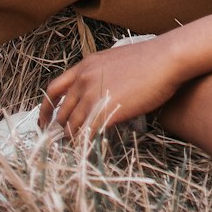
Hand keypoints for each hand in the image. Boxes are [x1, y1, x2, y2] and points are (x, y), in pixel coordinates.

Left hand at [39, 14, 211, 140]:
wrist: (166, 59)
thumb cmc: (150, 59)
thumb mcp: (117, 60)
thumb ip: (103, 74)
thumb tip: (101, 88)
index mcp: (85, 66)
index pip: (54, 89)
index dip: (46, 108)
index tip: (45, 121)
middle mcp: (84, 80)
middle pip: (61, 111)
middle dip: (59, 129)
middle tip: (60, 142)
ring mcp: (93, 95)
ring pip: (72, 126)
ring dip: (72, 140)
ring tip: (74, 150)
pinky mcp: (105, 111)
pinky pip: (87, 134)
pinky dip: (84, 145)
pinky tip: (88, 151)